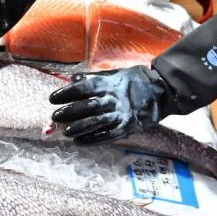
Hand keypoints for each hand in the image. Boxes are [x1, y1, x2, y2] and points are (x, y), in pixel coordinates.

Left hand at [49, 65, 176, 142]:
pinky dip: (92, 139)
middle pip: (87, 106)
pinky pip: (107, 135)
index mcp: (110, 84)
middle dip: (70, 112)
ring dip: (79, 128)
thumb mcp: (117, 73)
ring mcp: (121, 114)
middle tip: (55, 116)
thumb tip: (73, 79)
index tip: (53, 98)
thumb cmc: (137, 80)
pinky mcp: (128, 127)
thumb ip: (95, 77)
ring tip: (65, 131)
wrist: (163, 91)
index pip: (83, 88)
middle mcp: (114, 99)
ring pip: (96, 123)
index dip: (67, 93)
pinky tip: (80, 142)